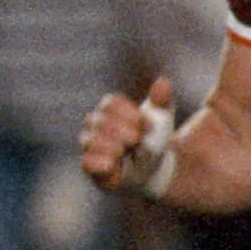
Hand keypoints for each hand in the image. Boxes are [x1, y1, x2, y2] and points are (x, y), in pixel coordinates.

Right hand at [79, 76, 175, 196]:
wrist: (154, 168)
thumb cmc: (153, 139)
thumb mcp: (162, 119)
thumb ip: (161, 101)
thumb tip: (163, 81)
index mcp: (108, 108)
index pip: (109, 104)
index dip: (129, 114)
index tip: (147, 124)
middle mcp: (93, 123)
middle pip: (100, 121)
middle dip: (123, 130)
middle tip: (138, 139)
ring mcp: (89, 144)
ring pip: (92, 141)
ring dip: (114, 147)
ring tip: (126, 152)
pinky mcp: (89, 166)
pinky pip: (87, 162)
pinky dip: (103, 163)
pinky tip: (115, 164)